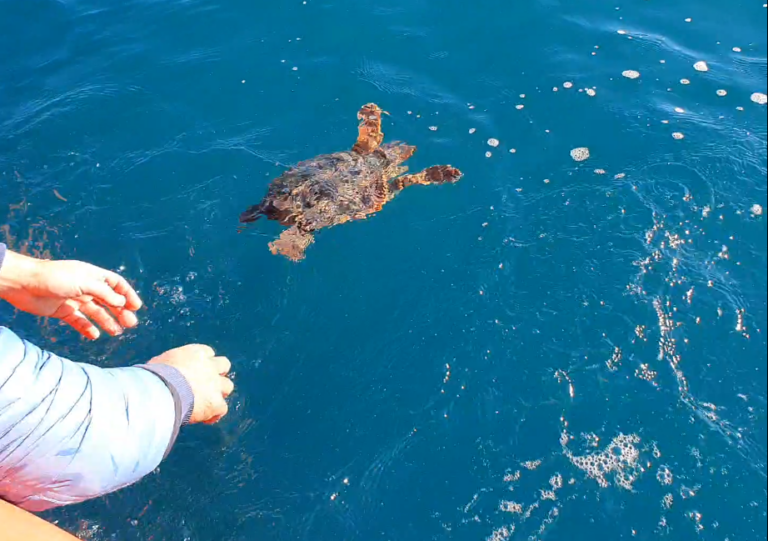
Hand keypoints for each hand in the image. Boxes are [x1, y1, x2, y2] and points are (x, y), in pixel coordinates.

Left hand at [0, 250, 142, 339]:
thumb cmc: (54, 277)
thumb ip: (104, 293)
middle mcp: (85, 287)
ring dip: (107, 321)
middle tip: (131, 324)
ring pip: (95, 312)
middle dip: (120, 311)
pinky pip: (79, 321)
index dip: (127, 294)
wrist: (23, 284)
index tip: (136, 307)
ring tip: (117, 332)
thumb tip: (122, 302)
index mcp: (92, 275)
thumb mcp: (84, 282)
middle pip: (107, 300)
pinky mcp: (62, 311)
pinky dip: (87, 328)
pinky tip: (95, 335)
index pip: (115, 284)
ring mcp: (74, 299)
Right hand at [147, 344, 233, 424]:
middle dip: (218, 374)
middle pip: (224, 365)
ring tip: (206, 403)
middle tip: (207, 385)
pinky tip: (204, 420)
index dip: (204, 363)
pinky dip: (214, 415)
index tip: (197, 371)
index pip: (207, 353)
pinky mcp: (215, 403)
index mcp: (195, 353)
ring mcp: (215, 384)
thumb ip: (168, 367)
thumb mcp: (159, 364)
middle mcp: (209, 366)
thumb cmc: (153, 377)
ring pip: (227, 386)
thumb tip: (158, 374)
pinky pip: (222, 409)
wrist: (161, 391)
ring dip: (218, 394)